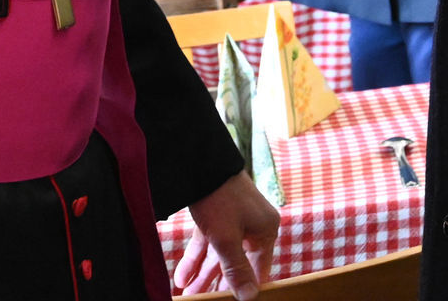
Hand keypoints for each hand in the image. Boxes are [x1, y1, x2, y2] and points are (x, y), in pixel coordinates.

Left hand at [176, 172, 279, 297]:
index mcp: (265, 230)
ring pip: (219, 254)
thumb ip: (237, 270)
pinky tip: (182, 276)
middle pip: (236, 263)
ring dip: (203, 274)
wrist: (200, 160)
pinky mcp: (218, 214)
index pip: (258, 269)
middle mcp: (254, 225)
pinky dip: (196, 257)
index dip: (245, 288)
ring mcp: (235, 219)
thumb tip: (249, 297)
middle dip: (216, 284)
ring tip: (189, 294)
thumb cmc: (220, 198)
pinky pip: (209, 242)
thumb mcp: (227, 239)